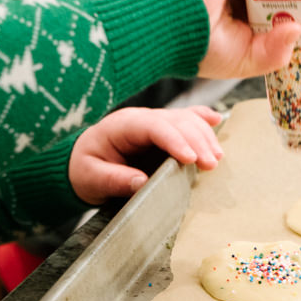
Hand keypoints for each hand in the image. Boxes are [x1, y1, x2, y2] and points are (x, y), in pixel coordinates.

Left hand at [69, 106, 223, 204]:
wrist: (82, 161)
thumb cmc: (84, 169)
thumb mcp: (90, 178)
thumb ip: (113, 180)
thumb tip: (141, 182)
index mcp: (122, 125)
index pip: (153, 126)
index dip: (175, 140)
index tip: (191, 159)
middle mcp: (141, 117)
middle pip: (176, 121)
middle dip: (197, 140)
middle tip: (211, 164)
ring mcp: (154, 121)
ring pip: (186, 119)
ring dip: (204, 135)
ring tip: (217, 158)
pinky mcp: (163, 129)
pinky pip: (186, 118)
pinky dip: (202, 118)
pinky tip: (218, 119)